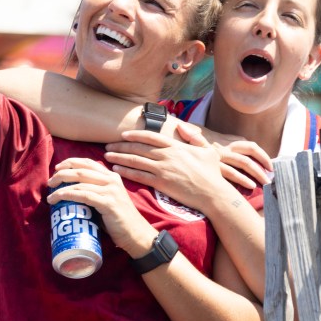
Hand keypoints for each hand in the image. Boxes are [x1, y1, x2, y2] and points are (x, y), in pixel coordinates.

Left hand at [48, 157, 156, 257]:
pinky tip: (58, 198)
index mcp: (111, 176)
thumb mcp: (107, 199)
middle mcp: (111, 180)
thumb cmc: (119, 220)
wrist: (136, 234)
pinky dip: (68, 195)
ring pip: (80, 182)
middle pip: (81, 170)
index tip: (58, 168)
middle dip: (62, 173)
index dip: (71, 162)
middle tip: (50, 182)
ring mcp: (111, 191)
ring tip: (51, 195)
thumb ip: (95, 192)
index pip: (88, 163)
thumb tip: (71, 191)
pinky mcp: (108, 203)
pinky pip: (83, 195)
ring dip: (61, 187)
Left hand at [105, 130, 234, 212]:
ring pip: (136, 160)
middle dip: (122, 145)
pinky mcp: (161, 183)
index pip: (151, 136)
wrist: (213, 194)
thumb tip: (181, 126)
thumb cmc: (212, 174)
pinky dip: (126, 171)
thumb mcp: (207, 150)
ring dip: (120, 157)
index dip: (135, 134)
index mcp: (176, 146)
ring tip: (107, 155)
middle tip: (108, 144)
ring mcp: (163, 169)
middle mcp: (167, 156)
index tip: (123, 134)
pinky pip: (139, 176)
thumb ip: (193, 137)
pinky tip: (116, 169)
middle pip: (139, 147)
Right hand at [179, 122, 272, 186]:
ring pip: (243, 163)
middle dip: (263, 163)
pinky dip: (242, 179)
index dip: (261, 154)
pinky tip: (250, 186)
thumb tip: (230, 149)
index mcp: (225, 140)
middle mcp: (224, 147)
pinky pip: (230, 173)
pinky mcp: (212, 166)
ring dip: (256, 173)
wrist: (171, 139)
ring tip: (265, 183)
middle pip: (249, 153)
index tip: (269, 163)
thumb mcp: (205, 140)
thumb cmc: (187, 140)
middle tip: (272, 173)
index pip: (249, 145)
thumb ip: (220, 146)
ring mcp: (219, 156)